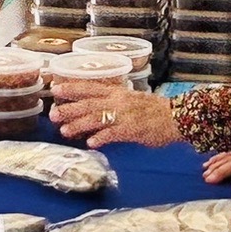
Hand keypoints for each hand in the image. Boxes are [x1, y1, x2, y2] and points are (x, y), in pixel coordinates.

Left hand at [52, 83, 183, 148]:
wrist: (178, 117)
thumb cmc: (155, 111)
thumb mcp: (132, 100)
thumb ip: (114, 104)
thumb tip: (94, 112)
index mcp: (118, 92)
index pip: (90, 88)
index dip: (72, 88)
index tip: (55, 88)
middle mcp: (119, 101)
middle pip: (88, 103)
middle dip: (69, 109)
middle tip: (53, 114)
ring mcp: (125, 115)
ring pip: (96, 118)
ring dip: (79, 124)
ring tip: (64, 131)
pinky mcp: (132, 129)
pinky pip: (113, 133)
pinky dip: (101, 138)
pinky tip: (91, 143)